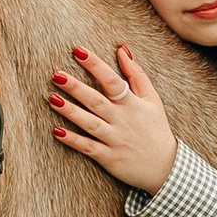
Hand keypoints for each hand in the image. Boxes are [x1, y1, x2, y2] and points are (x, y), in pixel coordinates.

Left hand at [49, 43, 178, 198]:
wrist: (164, 167)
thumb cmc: (156, 128)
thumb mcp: (152, 99)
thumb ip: (136, 74)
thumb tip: (122, 50)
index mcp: (132, 104)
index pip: (112, 81)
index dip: (95, 65)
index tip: (78, 51)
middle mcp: (122, 120)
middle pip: (96, 101)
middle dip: (76, 87)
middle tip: (56, 75)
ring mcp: (114, 139)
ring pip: (89, 123)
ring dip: (70, 111)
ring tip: (52, 98)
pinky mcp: (108, 157)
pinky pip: (88, 147)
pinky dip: (73, 140)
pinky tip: (56, 131)